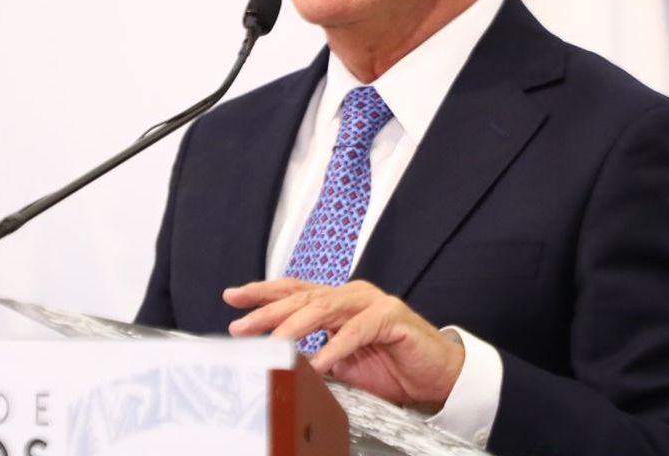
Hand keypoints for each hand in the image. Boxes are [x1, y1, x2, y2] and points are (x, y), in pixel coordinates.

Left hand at [224, 278, 464, 410]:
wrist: (436, 377)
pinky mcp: (391, 318)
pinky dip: (336, 348)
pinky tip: (319, 363)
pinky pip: (357, 331)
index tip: (231, 297)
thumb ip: (312, 356)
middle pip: (302, 297)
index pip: (294, 292)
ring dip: (295, 327)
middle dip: (268, 310)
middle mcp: (351, 295)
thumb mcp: (341, 363)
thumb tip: (276, 361)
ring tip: (272, 344)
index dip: (263, 293)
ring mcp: (372, 302)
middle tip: (241, 325)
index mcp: (337, 302)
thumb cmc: (390, 368)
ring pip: (325, 308)